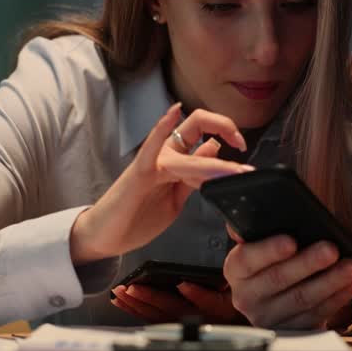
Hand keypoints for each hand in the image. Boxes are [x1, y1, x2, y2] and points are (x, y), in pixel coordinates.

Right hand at [70, 104, 251, 264]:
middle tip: (244, 146)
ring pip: (187, 146)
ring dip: (214, 162)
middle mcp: (165, 154)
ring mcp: (153, 162)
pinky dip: (161, 128)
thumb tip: (214, 149)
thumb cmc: (137, 218)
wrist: (106, 236)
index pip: (205, 133)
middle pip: (197, 124)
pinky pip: (151, 147)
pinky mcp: (140, 174)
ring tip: (236, 172)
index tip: (245, 153)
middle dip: (226, 128)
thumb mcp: (176, 197)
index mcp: (176, 159)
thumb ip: (194, 177)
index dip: (228, 134)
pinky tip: (173, 114)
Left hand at [110, 282, 240, 323]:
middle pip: (174, 309)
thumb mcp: (238, 283)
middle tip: (133, 288)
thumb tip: (229, 245)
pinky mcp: (173, 325)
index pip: (208, 301)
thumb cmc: (234, 297)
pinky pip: (150, 320)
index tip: (182, 283)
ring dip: (137, 305)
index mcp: (220, 308)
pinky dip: (135, 311)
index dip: (195, 293)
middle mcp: (201, 319)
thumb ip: (231, 269)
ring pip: (158, 317)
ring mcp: (185, 324)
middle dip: (151, 298)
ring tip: (121, 294)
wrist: (235, 322)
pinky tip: (123, 302)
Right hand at [223, 227, 351, 328]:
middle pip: (278, 279)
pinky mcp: (291, 331)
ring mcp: (268, 317)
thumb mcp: (264, 243)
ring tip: (351, 266)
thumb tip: (264, 215)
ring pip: (301, 298)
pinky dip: (336, 298)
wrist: (280, 295)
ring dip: (330, 281)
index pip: (246, 259)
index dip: (268, 250)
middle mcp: (246, 296)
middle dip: (308, 262)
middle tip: (332, 249)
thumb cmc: (275, 259)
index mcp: (236, 269)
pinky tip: (350, 284)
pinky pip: (316, 315)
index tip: (291, 241)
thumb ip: (262, 229)